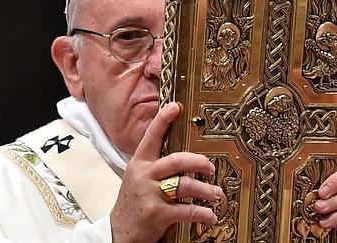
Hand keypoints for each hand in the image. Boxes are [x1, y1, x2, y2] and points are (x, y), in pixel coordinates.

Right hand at [110, 102, 223, 242]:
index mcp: (139, 164)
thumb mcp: (138, 178)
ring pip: (185, 185)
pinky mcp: (157, 214)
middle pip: (176, 160)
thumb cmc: (134, 203)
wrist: (119, 233)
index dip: (163, 120)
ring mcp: (150, 195)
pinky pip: (186, 210)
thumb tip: (182, 154)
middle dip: (198, 162)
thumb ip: (155, 165)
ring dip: (206, 190)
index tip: (176, 106)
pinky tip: (210, 215)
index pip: (151, 137)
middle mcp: (144, 176)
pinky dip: (202, 213)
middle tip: (210, 167)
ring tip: (216, 194)